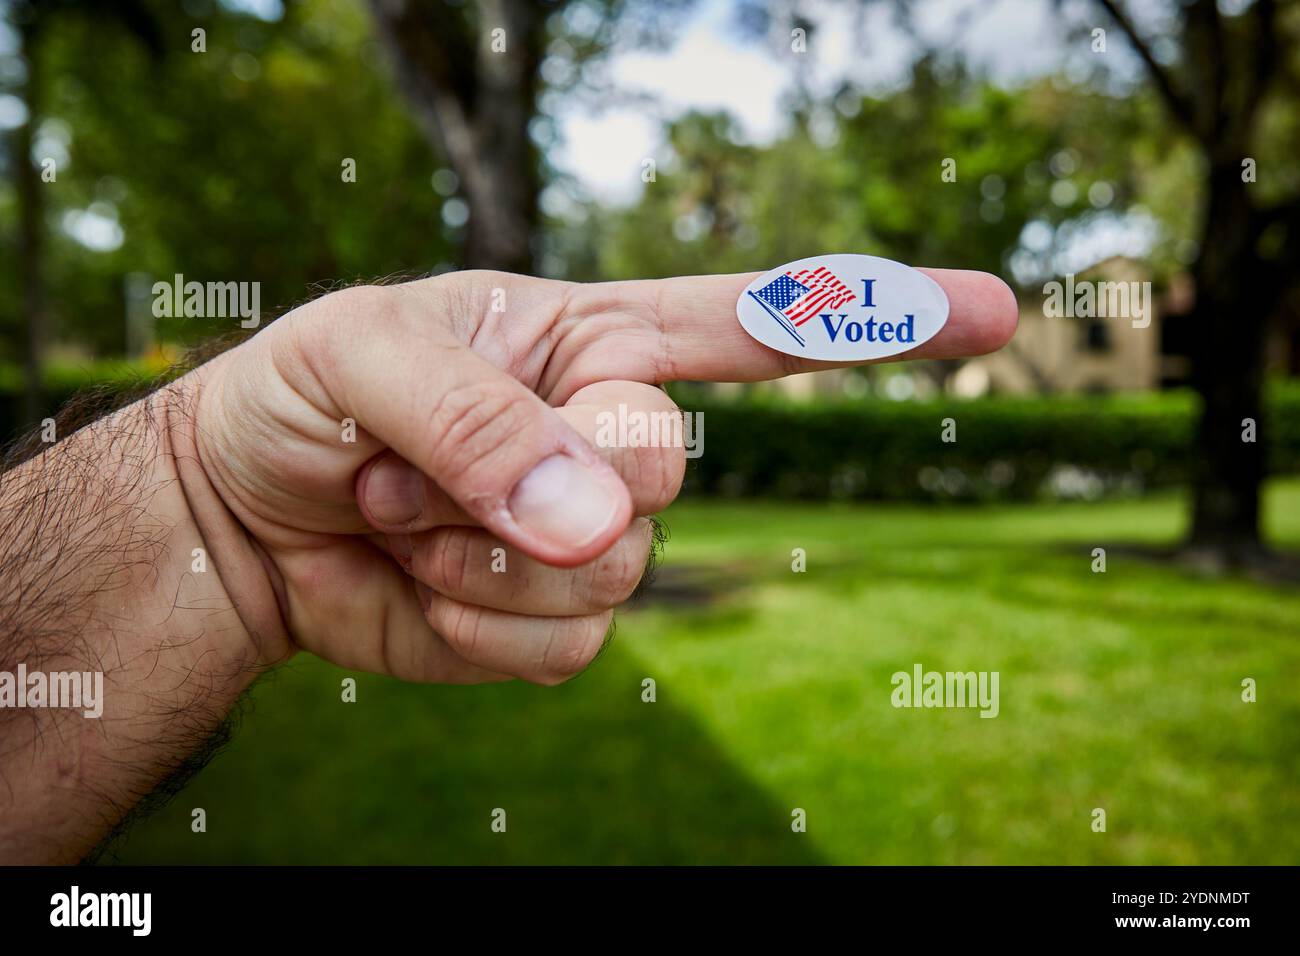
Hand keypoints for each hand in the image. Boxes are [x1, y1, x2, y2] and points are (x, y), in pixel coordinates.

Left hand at [186, 267, 1016, 684]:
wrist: (239, 519)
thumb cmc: (302, 400)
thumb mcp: (364, 361)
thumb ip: (484, 423)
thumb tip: (604, 518)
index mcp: (587, 338)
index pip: (751, 321)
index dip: (873, 315)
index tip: (994, 314)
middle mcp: (605, 434)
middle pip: (662, 468)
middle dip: (544, 476)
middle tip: (425, 464)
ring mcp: (585, 536)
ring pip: (610, 573)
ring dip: (480, 556)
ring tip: (401, 513)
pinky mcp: (546, 621)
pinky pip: (563, 646)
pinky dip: (474, 624)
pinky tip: (415, 580)